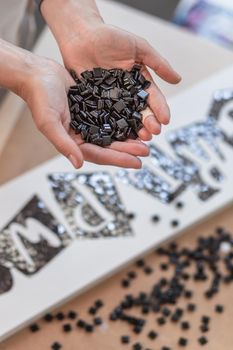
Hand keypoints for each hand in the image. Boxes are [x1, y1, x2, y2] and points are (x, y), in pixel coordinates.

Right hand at [21, 56, 148, 168]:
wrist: (38, 73)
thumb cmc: (40, 97)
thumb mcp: (49, 122)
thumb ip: (64, 143)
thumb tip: (78, 164)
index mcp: (73, 141)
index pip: (99, 154)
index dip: (118, 159)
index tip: (137, 163)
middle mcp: (83, 133)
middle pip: (109, 145)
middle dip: (129, 149)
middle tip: (147, 151)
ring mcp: (89, 120)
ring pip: (113, 131)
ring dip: (129, 136)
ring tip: (147, 138)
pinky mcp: (93, 106)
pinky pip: (112, 115)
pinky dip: (125, 118)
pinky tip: (137, 119)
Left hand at [59, 23, 180, 140]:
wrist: (81, 35)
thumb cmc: (110, 37)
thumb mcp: (138, 47)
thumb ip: (158, 63)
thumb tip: (178, 79)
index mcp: (138, 82)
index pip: (152, 98)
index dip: (159, 109)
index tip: (165, 120)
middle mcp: (126, 94)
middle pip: (139, 112)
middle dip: (147, 123)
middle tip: (152, 133)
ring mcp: (109, 100)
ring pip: (123, 118)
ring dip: (132, 129)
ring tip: (139, 138)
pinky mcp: (93, 103)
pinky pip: (102, 117)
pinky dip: (110, 127)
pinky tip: (117, 136)